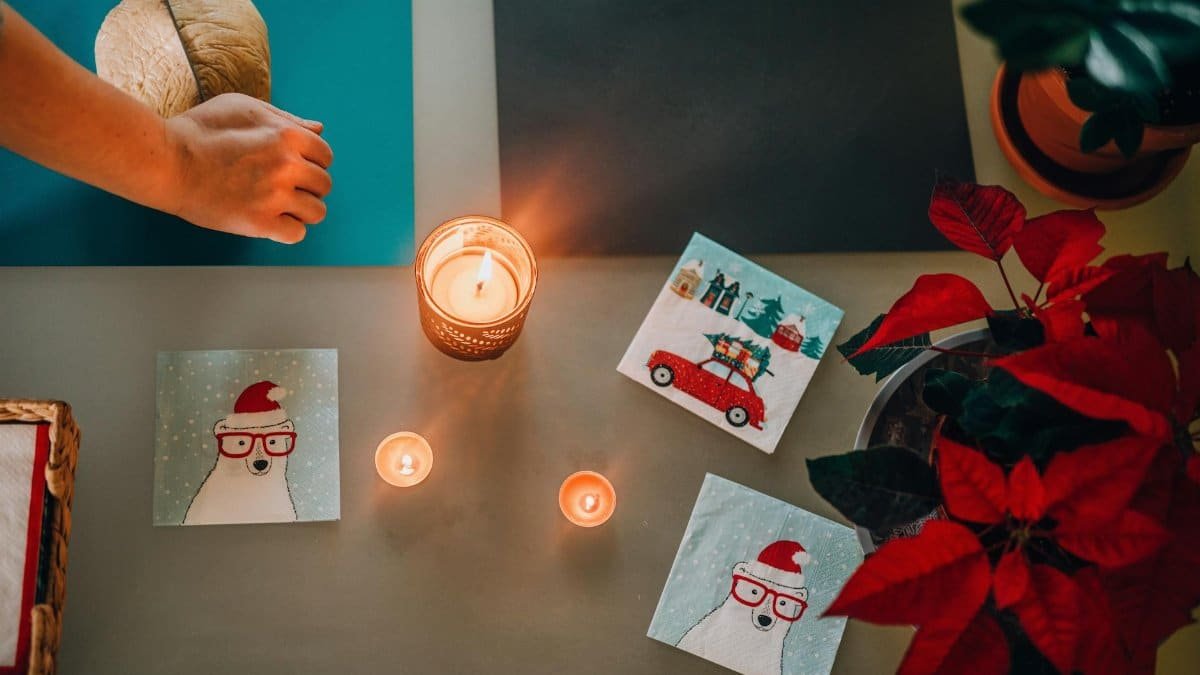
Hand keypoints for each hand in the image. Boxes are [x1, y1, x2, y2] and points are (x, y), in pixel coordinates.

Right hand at [163, 93, 332, 243]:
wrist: (165, 161)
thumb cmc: (200, 130)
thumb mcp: (244, 107)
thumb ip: (286, 119)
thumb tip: (319, 129)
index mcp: (286, 135)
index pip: (325, 155)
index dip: (312, 161)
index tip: (294, 166)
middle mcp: (287, 165)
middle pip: (323, 184)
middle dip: (308, 185)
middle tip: (283, 186)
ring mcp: (274, 196)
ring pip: (316, 212)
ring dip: (302, 209)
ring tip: (279, 204)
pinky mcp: (259, 222)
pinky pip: (296, 234)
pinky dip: (287, 229)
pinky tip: (271, 219)